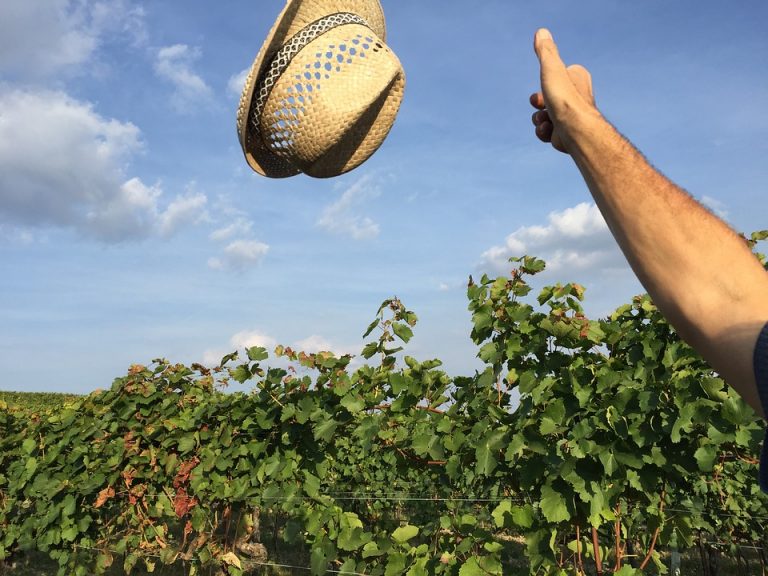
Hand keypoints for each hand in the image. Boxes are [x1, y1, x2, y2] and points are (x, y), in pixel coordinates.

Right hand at [530, 29, 595, 153]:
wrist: (575, 130)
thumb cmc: (564, 98)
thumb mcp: (551, 68)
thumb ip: (546, 51)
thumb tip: (541, 32)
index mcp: (577, 78)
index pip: (556, 75)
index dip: (546, 81)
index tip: (546, 84)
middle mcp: (577, 96)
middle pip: (546, 97)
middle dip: (538, 103)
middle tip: (539, 104)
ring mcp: (572, 116)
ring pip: (544, 115)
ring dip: (539, 118)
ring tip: (546, 120)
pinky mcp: (566, 134)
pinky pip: (547, 131)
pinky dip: (544, 131)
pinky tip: (549, 130)